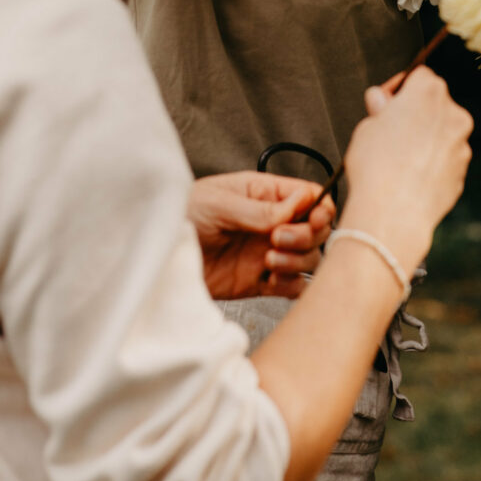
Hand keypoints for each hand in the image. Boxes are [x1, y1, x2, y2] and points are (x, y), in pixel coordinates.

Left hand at [188, 171, 334, 301]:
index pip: (310, 197)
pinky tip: (271, 279)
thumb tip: (298, 204)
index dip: (319, 208)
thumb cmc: (183, 214)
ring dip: (296, 261)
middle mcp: (272, 223)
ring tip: (269, 260)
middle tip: (278, 239)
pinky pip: (292, 286)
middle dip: (305, 235)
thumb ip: (259, 209)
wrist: (161, 254)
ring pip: (308, 258)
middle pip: (316, 229)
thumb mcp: (219, 202)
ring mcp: (268, 252)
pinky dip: (290, 285)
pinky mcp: (260, 281)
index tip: (311, 218)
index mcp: (265, 194)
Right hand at [339, 66, 472, 281]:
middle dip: (416, 113)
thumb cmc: (376, 166)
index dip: (400, 88)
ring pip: (442, 133)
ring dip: (426, 139)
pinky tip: (410, 177)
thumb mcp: (366, 126)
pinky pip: (445, 160)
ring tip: (399, 160)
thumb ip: (380, 107)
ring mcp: (461, 144)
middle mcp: (452, 114)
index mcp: (429, 92)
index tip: (386, 103)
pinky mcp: (462, 172)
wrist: (393, 213)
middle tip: (390, 131)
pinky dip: (432, 164)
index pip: (419, 75)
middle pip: (435, 104)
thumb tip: (381, 100)